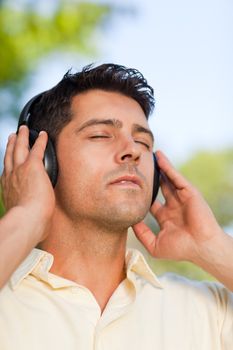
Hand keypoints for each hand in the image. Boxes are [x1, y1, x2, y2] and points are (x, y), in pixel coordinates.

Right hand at [1, 125, 54, 241]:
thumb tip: (43, 229)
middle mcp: (11, 177)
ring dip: (22, 137)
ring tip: (23, 129)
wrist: (27, 220)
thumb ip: (31, 218)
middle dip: (11, 145)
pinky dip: (39, 140)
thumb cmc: (28, 225)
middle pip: (10, 156)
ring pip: (20, 148)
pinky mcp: (33, 167)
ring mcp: (20, 170)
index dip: (9, 163)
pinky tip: (42, 134)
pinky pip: (36, 149)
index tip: (10, 159)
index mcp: (8, 189)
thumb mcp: (24, 219)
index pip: (7, 172)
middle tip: (12, 136)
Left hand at [133, 150, 223, 263]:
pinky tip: (159, 157)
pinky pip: (175, 176)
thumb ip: (141, 233)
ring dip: (160, 167)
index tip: (131, 186)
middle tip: (139, 167)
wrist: (201, 247)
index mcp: (166, 217)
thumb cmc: (181, 249)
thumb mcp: (155, 244)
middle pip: (160, 187)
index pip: (152, 203)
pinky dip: (167, 166)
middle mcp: (173, 206)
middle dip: (152, 178)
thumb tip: (129, 222)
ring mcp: (181, 198)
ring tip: (150, 155)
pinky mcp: (188, 191)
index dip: (143, 195)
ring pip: (168, 179)